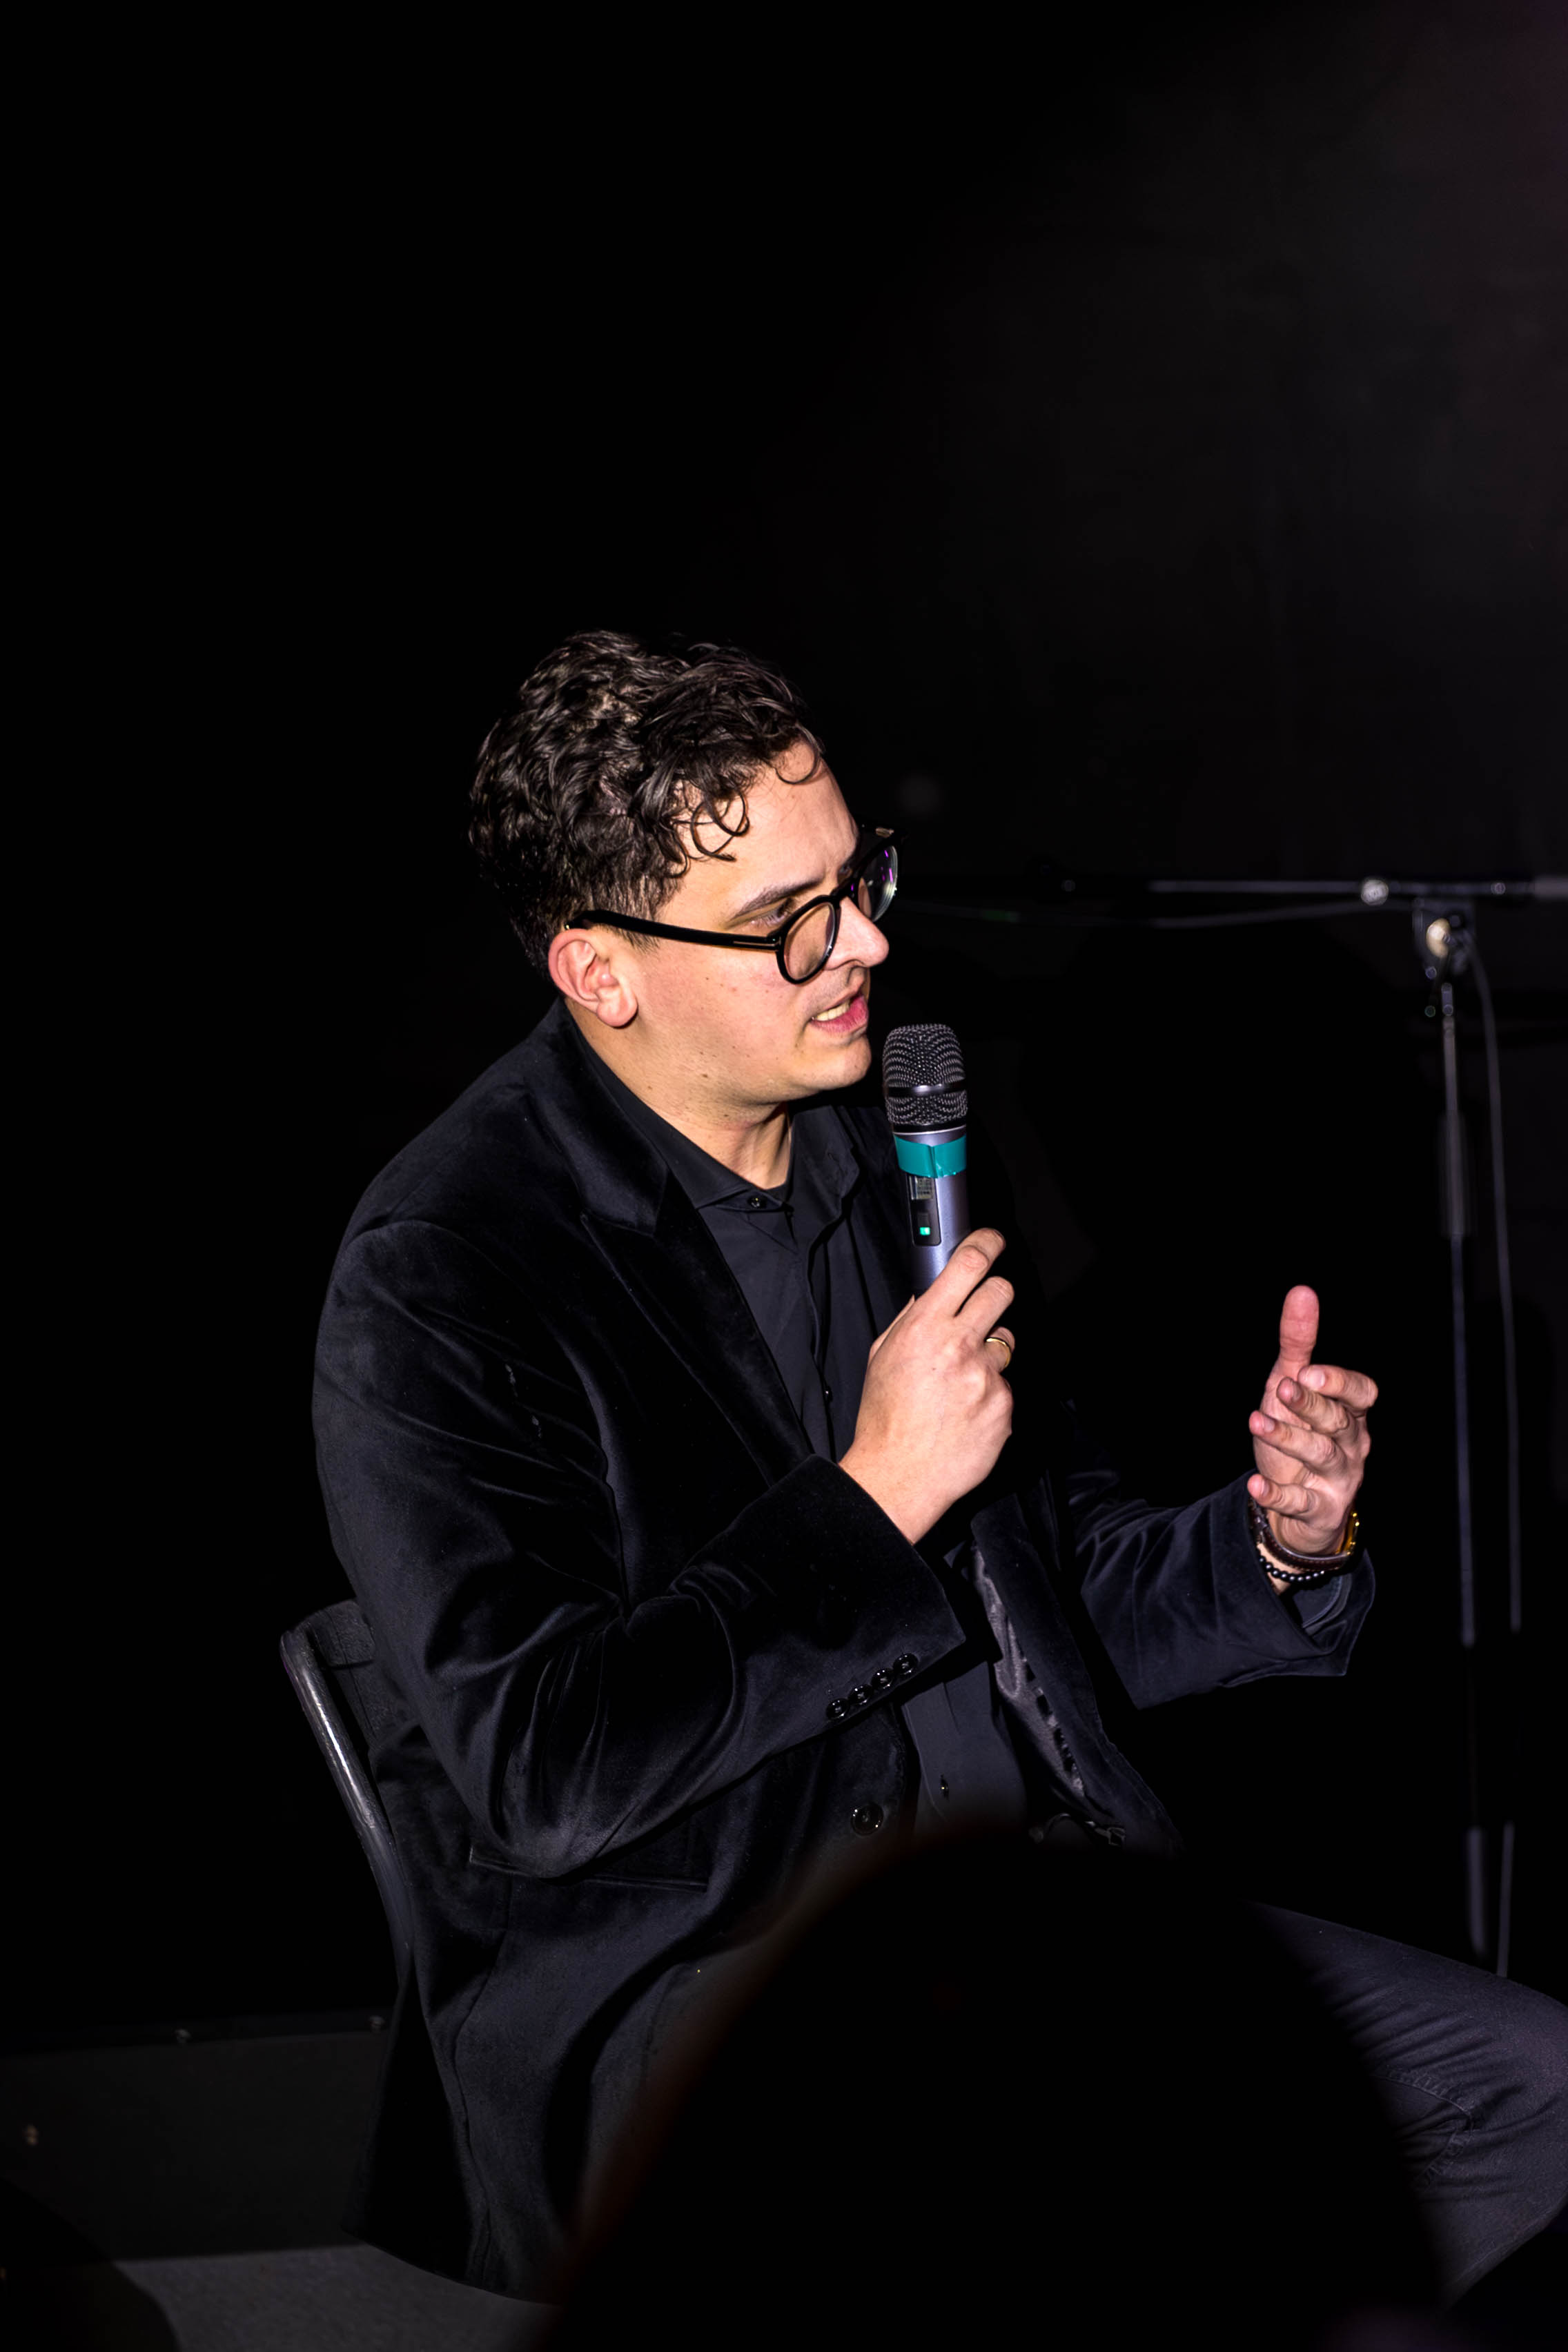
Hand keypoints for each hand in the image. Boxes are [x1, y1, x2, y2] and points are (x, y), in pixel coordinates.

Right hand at [839, 1229, 1015, 1545]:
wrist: (900, 1476)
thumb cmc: (885, 1418)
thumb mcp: (883, 1355)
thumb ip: (912, 1319)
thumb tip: (933, 1292)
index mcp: (925, 1328)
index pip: (967, 1266)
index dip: (986, 1243)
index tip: (993, 1240)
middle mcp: (960, 1346)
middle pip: (1001, 1292)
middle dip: (994, 1294)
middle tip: (982, 1309)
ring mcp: (987, 1377)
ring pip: (1005, 1342)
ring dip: (989, 1353)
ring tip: (961, 1381)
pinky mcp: (1005, 1406)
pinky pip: (1006, 1385)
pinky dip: (990, 1393)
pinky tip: (966, 1410)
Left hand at [1247, 1284, 1375, 1561]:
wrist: (1296, 1506)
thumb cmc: (1298, 1432)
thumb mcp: (1292, 1386)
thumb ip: (1298, 1345)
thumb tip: (1302, 1291)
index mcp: (1349, 1410)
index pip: (1362, 1392)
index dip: (1339, 1382)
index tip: (1309, 1372)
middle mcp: (1351, 1444)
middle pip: (1338, 1422)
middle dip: (1310, 1405)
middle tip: (1282, 1388)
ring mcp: (1338, 1479)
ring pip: (1320, 1456)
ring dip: (1288, 1439)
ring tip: (1256, 1423)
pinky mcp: (1320, 1510)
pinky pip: (1302, 1502)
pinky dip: (1278, 1494)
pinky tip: (1255, 1484)